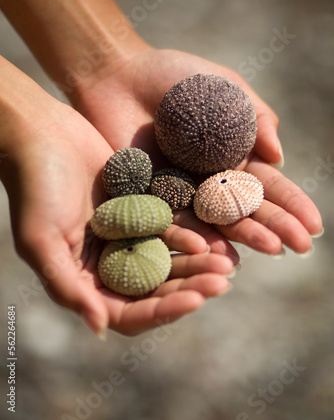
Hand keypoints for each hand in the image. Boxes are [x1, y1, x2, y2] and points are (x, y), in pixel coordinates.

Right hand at [0, 63, 233, 335]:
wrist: (43, 134)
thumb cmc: (34, 187)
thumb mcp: (40, 239)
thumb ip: (67, 286)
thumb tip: (100, 329)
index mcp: (82, 279)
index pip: (126, 312)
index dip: (161, 312)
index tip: (195, 301)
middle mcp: (105, 263)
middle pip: (154, 290)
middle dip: (188, 289)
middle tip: (222, 282)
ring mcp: (124, 238)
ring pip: (167, 262)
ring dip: (196, 265)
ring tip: (227, 263)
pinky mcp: (138, 212)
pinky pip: (168, 230)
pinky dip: (188, 236)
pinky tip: (210, 237)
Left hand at [69, 47, 322, 254]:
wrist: (118, 74)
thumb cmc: (174, 76)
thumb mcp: (225, 88)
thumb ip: (254, 118)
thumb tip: (279, 157)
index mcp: (231, 156)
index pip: (266, 186)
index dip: (291, 204)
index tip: (314, 224)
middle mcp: (208, 181)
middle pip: (245, 209)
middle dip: (274, 225)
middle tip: (301, 246)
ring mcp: (179, 192)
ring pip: (213, 221)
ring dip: (241, 236)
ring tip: (269, 249)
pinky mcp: (147, 197)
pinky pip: (171, 221)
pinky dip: (193, 236)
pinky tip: (214, 250)